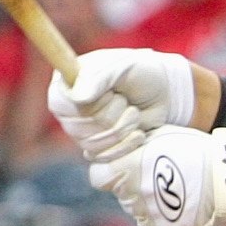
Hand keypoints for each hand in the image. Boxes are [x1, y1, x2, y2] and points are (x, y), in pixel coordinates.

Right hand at [49, 48, 200, 168]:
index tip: (112, 92)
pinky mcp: (96, 148)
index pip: (62, 104)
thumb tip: (78, 98)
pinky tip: (139, 133)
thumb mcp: (123, 67)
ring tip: (134, 113)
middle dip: (112, 116)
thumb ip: (100, 78)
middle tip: (126, 101)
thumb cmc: (141, 73)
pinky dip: (126, 146)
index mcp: (65, 83)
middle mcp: (67, 109)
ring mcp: (80, 131)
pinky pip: (103, 158)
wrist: (163, 94)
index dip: (91, 103)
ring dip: (122, 129)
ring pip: (92, 144)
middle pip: (79, 127)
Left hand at [109, 124, 225, 225]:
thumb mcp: (162, 137)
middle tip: (156, 177)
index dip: (109, 172)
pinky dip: (157, 219)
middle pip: (119, 193)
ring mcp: (148, 213)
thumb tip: (117, 148)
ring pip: (134, 209)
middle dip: (131, 186)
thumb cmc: (195, 151)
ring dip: (145, 201)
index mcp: (129, 167)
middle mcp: (134, 192)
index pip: (99, 176)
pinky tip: (174, 206)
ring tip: (171, 190)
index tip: (121, 169)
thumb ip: (134, 145)